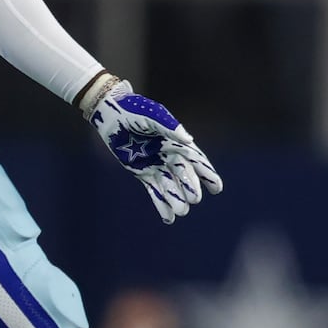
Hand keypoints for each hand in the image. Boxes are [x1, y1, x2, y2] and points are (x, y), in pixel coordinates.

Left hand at [87, 79, 222, 223]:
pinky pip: (154, 190)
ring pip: (170, 185)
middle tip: (195, 199)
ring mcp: (156, 164)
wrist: (111, 114)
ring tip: (181, 211)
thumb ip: (169, 126)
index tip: (217, 188)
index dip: (207, 174)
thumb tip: (189, 140)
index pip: (196, 160)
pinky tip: (168, 217)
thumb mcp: (152, 115)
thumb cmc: (134, 110)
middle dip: (191, 187)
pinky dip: (161, 203)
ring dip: (176, 198)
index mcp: (176, 141)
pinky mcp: (141, 171)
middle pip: (184, 175)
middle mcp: (169, 154)